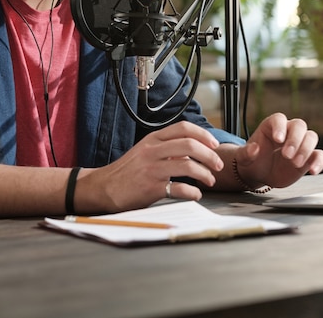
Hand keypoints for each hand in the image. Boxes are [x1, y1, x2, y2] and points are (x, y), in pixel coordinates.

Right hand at [77, 121, 223, 212]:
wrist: (104, 187)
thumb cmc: (127, 171)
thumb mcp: (146, 151)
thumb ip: (168, 149)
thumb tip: (193, 151)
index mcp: (153, 139)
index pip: (183, 128)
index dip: (204, 135)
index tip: (215, 145)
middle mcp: (152, 151)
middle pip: (189, 145)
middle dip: (210, 155)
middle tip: (218, 165)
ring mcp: (151, 169)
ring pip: (187, 166)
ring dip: (205, 174)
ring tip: (209, 181)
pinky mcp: (150, 188)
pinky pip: (178, 188)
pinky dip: (192, 192)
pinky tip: (195, 194)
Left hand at [233, 113, 322, 188]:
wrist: (259, 174)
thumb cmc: (251, 161)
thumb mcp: (243, 158)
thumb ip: (246, 153)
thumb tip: (253, 149)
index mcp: (271, 127)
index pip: (279, 119)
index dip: (280, 127)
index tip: (278, 139)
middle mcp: (287, 132)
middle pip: (299, 125)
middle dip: (295, 140)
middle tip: (287, 155)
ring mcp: (299, 144)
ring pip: (311, 137)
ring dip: (306, 150)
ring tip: (295, 164)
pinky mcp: (308, 157)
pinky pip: (319, 155)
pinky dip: (319, 162)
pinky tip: (313, 171)